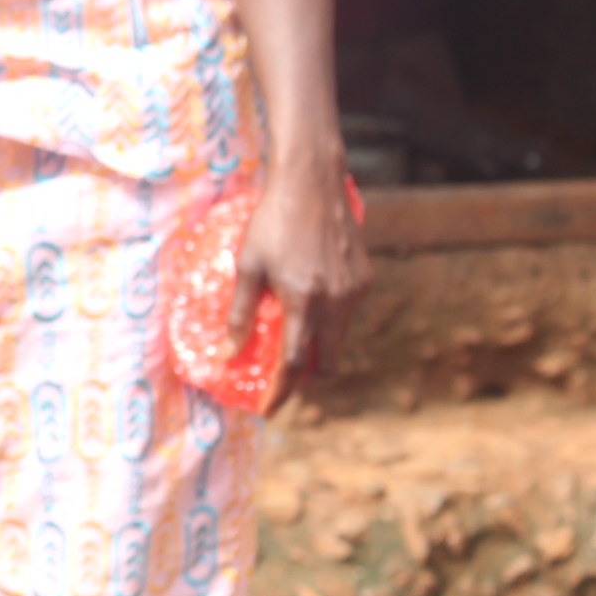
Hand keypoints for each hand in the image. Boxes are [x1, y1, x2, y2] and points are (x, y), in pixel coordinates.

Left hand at [231, 146, 367, 382]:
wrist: (313, 185)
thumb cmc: (272, 223)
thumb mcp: (248, 266)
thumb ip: (241, 313)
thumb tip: (229, 353)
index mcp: (303, 300)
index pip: (293, 362)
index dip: (281, 391)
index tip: (268, 410)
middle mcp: (336, 301)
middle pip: (326, 361)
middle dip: (305, 377)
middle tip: (281, 381)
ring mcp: (356, 291)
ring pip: (339, 338)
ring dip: (317, 346)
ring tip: (291, 340)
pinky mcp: (366, 279)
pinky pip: (348, 313)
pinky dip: (329, 319)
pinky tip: (310, 304)